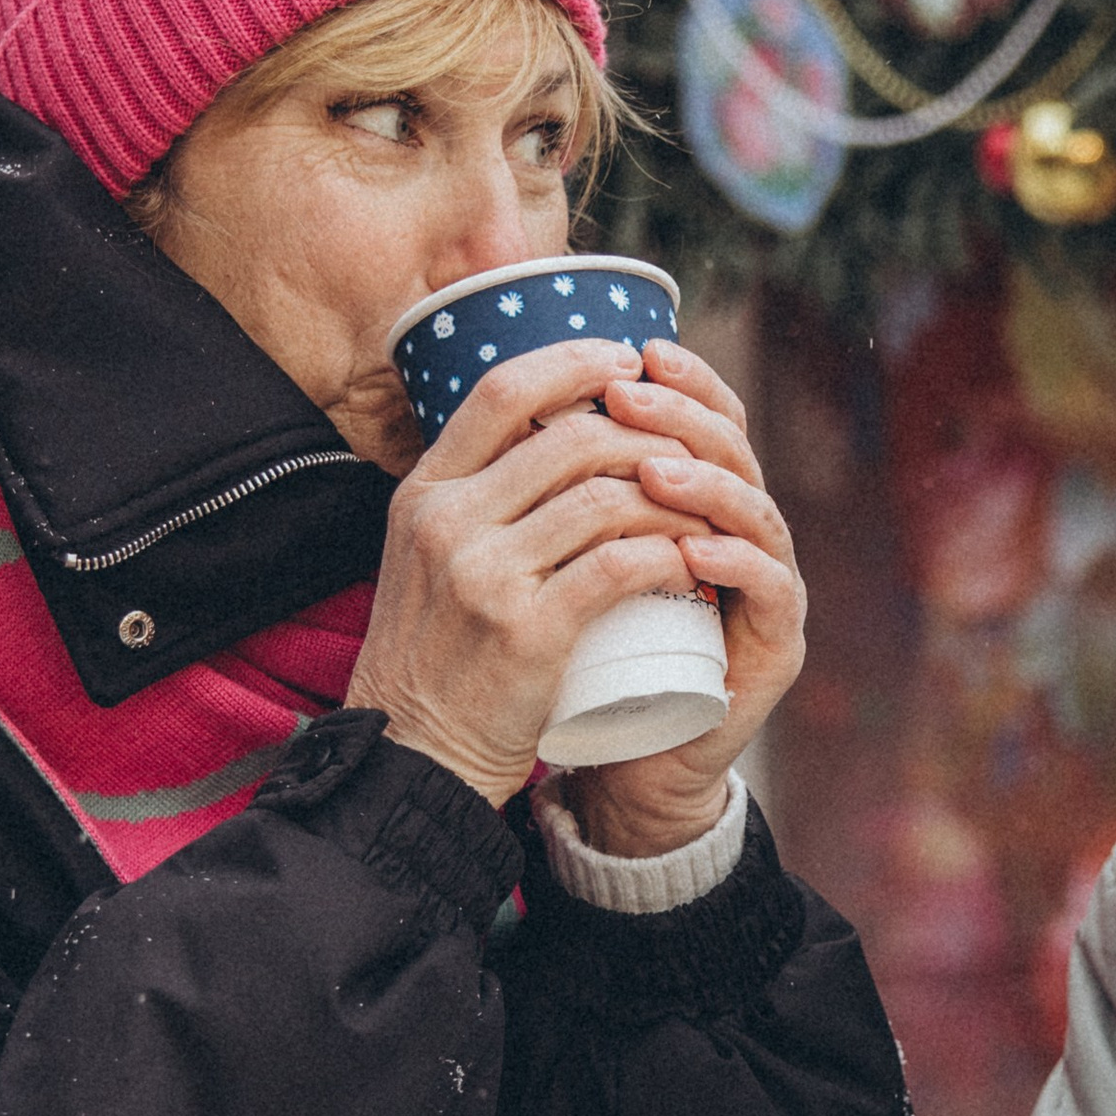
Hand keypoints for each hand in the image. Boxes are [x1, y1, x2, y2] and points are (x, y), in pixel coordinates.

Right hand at [345, 339, 704, 805]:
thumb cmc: (435, 657)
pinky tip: (692, 559)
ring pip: (605, 498)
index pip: (502, 390)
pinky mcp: (527, 632)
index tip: (627, 360)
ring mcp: (484, 576)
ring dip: (669, 497)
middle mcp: (447, 523)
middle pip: (570, 438)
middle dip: (645, 434)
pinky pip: (619, 566)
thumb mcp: (426, 558)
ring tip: (702, 509)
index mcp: (423, 494)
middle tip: (688, 450)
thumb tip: (547, 431)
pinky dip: (668, 553)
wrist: (413, 754)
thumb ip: (474, 499)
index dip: (574, 361)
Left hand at [567, 337, 807, 857]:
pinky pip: (770, 590)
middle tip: (630, 399)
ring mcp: (767, 587)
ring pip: (756, 512)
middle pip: (735, 451)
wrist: (624, 761)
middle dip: (683, 418)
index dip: (681, 382)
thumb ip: (555, 496)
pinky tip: (697, 551)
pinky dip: (736, 565)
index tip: (633, 352)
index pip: (706, 420)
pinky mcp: (775, 645)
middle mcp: (743, 532)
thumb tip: (500, 407)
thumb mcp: (563, 565)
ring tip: (653, 472)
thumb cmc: (585, 658)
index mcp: (699, 503)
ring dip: (704, 485)